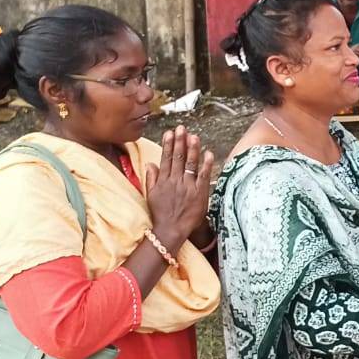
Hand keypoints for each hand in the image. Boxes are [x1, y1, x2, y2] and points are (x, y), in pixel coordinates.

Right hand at [146, 126, 215, 251]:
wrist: (170, 230)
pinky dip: (206, 164)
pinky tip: (208, 153)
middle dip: (180, 141)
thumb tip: (150, 163)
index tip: (170, 132)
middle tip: (182, 128)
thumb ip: (151, 178)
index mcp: (163, 181)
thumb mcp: (151, 195)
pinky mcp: (199, 193)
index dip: (168, 144)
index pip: (166, 158)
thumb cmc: (161, 213)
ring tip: (194, 135)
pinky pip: (204, 176)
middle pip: (178, 158)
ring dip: (192, 149)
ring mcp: (188, 187)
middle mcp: (175, 181)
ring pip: (190, 164)